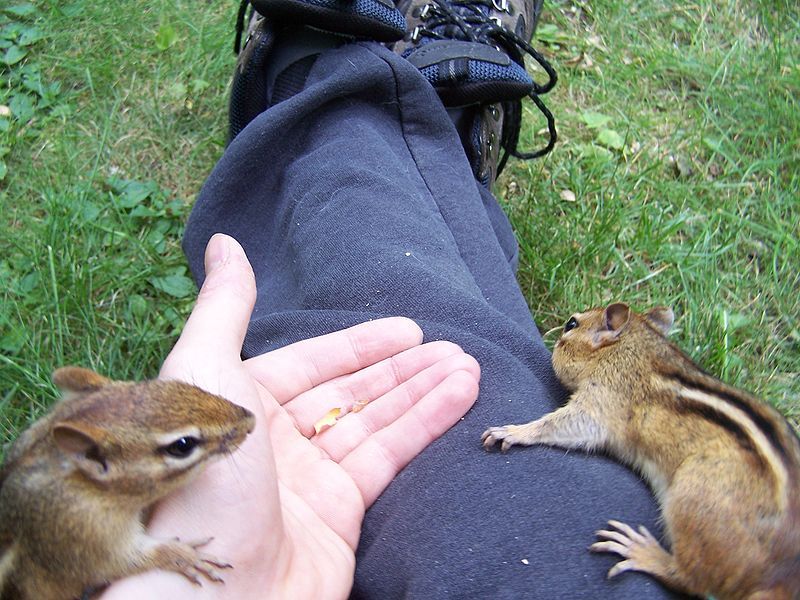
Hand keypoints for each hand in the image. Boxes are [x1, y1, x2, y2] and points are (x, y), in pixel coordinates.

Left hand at [102, 234, 479, 597]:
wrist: (212, 596)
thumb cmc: (199, 479)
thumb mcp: (205, 374)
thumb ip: (222, 309)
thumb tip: (223, 244)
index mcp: (243, 405)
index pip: (314, 365)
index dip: (361, 345)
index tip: (408, 329)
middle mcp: (277, 442)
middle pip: (353, 394)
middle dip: (403, 370)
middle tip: (451, 348)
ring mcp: (310, 481)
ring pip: (377, 423)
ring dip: (423, 393)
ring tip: (468, 366)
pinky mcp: (340, 516)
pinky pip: (388, 458)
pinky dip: (424, 426)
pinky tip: (457, 398)